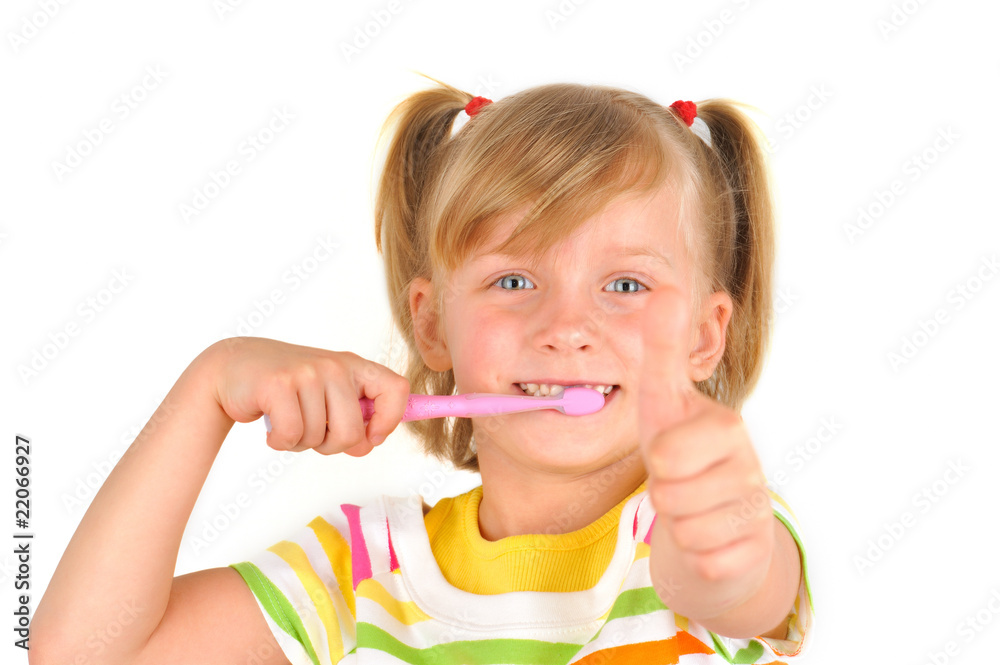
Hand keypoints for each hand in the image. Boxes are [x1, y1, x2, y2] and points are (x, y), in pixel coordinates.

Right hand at [207, 337, 409, 456]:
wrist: (232, 369)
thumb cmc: (286, 389)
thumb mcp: (326, 398)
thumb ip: (352, 420)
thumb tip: (368, 445)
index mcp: (354, 367)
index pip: (397, 389)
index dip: (390, 420)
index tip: (372, 436)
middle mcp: (335, 366)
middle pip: (354, 432)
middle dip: (332, 446)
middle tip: (313, 433)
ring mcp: (308, 372)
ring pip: (320, 437)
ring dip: (301, 443)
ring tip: (287, 421)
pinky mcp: (279, 384)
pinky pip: (292, 435)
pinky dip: (280, 442)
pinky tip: (272, 428)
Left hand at [638, 284, 773, 586]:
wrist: (712, 517)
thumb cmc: (682, 455)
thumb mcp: (664, 401)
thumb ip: (661, 350)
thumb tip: (665, 288)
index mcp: (725, 427)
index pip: (665, 454)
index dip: (656, 460)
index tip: (671, 453)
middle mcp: (749, 467)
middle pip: (671, 496)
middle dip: (663, 495)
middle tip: (678, 483)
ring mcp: (757, 511)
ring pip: (687, 531)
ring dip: (678, 525)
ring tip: (692, 508)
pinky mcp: (756, 552)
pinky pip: (706, 562)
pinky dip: (697, 556)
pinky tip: (709, 537)